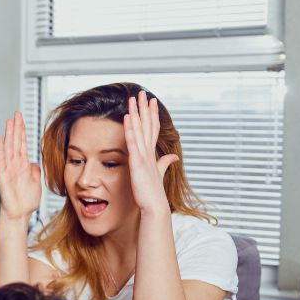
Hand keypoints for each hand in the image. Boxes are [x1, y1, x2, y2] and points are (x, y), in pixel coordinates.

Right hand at [0, 110, 41, 221]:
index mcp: (23, 165)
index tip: (22, 118)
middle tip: (16, 113)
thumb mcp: (36, 183)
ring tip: (9, 122)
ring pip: (9, 148)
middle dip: (16, 127)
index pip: (22, 144)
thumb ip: (35, 171)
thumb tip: (34, 162)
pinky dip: (0, 150)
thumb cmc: (26, 201)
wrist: (19, 214)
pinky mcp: (3, 176)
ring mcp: (8, 169)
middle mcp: (15, 164)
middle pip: (15, 142)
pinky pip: (1, 161)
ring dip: (8, 135)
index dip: (22, 131)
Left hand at [124, 90, 178, 216]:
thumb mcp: (158, 174)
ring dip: (136, 113)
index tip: (150, 101)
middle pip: (147, 125)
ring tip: (133, 98)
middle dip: (144, 108)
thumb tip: (173, 156)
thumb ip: (165, 163)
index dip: (151, 114)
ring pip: (140, 130)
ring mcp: (144, 156)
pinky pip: (132, 143)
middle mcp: (149, 152)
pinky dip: (130, 129)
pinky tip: (126, 117)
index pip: (152, 129)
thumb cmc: (153, 193)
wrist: (155, 207)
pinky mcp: (138, 163)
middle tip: (142, 92)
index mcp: (152, 154)